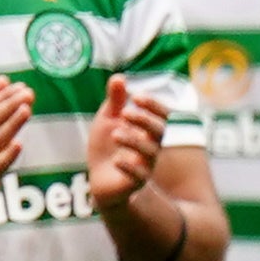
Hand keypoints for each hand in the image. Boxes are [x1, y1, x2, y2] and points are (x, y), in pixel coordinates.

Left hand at [80, 75, 167, 216]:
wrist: (98, 179)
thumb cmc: (107, 146)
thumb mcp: (108, 121)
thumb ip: (115, 102)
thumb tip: (119, 77)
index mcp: (147, 130)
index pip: (161, 116)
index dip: (153, 106)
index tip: (137, 96)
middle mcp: (151, 146)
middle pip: (159, 133)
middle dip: (145, 121)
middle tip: (126, 112)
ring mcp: (145, 165)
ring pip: (150, 153)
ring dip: (134, 141)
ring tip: (116, 134)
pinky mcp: (134, 182)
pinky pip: (139, 176)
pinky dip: (129, 167)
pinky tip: (116, 160)